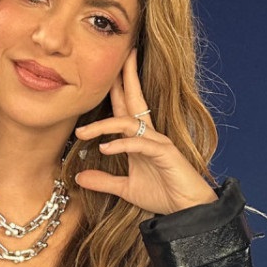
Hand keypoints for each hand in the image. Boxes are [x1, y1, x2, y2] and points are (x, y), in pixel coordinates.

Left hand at [73, 49, 217, 214]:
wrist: (187, 211)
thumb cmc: (163, 195)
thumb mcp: (126, 189)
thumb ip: (104, 181)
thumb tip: (79, 178)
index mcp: (141, 138)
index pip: (125, 107)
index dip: (116, 88)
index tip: (101, 73)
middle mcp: (150, 134)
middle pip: (134, 98)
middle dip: (124, 76)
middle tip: (117, 54)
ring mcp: (158, 141)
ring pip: (129, 122)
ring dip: (104, 125)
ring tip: (82, 133)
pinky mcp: (166, 153)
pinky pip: (141, 143)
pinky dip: (121, 145)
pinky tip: (105, 148)